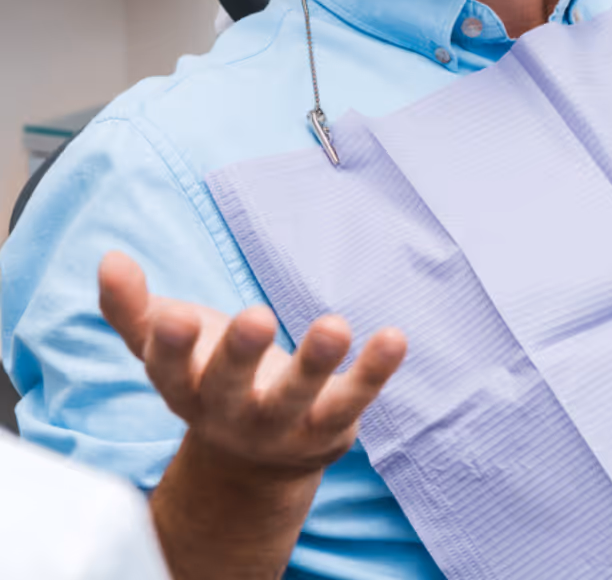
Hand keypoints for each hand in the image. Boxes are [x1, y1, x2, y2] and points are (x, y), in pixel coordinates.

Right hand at [98, 251, 406, 479]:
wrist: (254, 461)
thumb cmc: (208, 379)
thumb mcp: (166, 347)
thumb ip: (132, 309)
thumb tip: (109, 258)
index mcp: (184, 387)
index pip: (168, 370)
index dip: (170, 346)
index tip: (175, 316)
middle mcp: (229, 413)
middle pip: (229, 388)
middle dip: (240, 355)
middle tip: (256, 316)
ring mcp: (281, 425)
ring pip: (296, 399)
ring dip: (315, 364)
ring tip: (335, 325)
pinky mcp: (329, 427)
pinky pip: (352, 401)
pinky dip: (374, 372)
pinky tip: (394, 337)